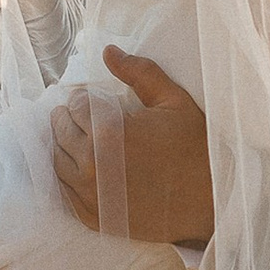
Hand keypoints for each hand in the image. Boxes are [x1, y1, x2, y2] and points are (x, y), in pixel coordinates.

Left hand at [51, 49, 214, 245]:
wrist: (211, 203)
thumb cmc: (195, 148)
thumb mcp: (173, 102)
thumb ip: (140, 73)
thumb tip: (108, 51)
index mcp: (109, 131)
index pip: (77, 106)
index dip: (81, 99)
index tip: (88, 100)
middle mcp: (93, 164)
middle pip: (62, 132)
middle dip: (68, 119)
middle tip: (77, 116)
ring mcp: (90, 195)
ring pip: (58, 162)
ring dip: (64, 146)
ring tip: (78, 139)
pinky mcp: (94, 218)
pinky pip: (66, 192)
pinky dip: (68, 177)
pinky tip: (80, 168)